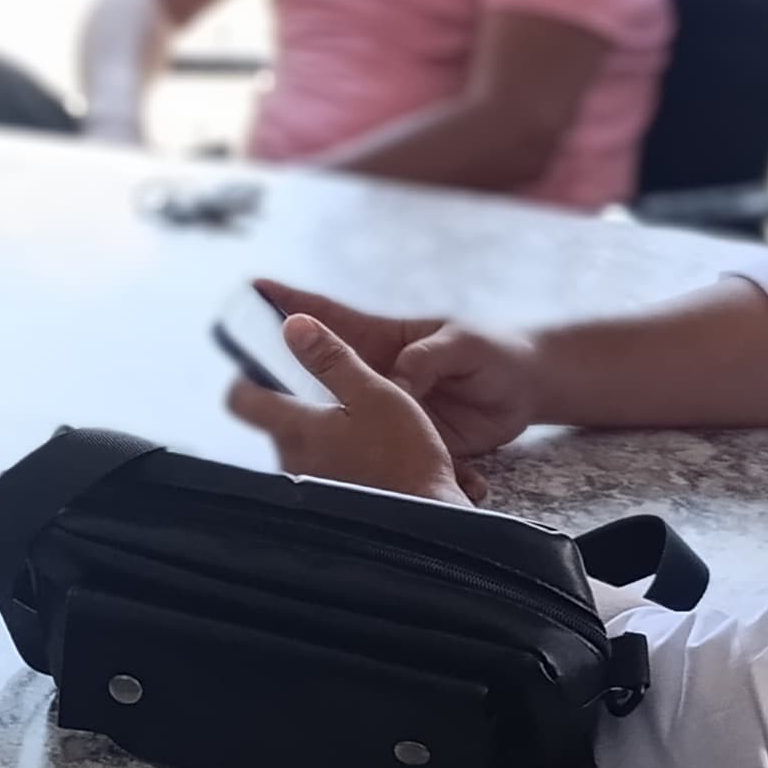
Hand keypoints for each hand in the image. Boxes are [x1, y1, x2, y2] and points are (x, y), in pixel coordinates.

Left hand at [226, 311, 466, 502]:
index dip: (245, 377)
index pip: (239, 400)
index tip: (265, 364)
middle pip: (269, 421)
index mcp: (295, 430)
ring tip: (349, 420)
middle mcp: (290, 461)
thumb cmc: (405, 457)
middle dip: (289, 401)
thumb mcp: (375, 394)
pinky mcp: (323, 504)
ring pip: (293, 445)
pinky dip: (327, 453)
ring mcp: (305, 486)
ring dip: (312, 429)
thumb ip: (332, 358)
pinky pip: (312, 468)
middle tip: (324, 388)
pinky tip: (358, 449)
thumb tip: (294, 325)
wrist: (428, 516)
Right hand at [249, 278, 545, 460]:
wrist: (530, 390)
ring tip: (271, 437)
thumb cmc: (495, 350)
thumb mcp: (463, 343)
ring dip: (309, 424)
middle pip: (317, 373)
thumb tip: (396, 383)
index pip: (329, 318)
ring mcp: (387, 410)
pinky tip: (329, 477)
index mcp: (384, 339)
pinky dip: (357, 465)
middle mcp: (376, 375)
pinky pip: (375, 454)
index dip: (291, 303)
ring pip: (337, 418)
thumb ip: (427, 358)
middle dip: (277, 371)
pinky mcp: (405, 443)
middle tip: (237, 377)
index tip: (252, 290)